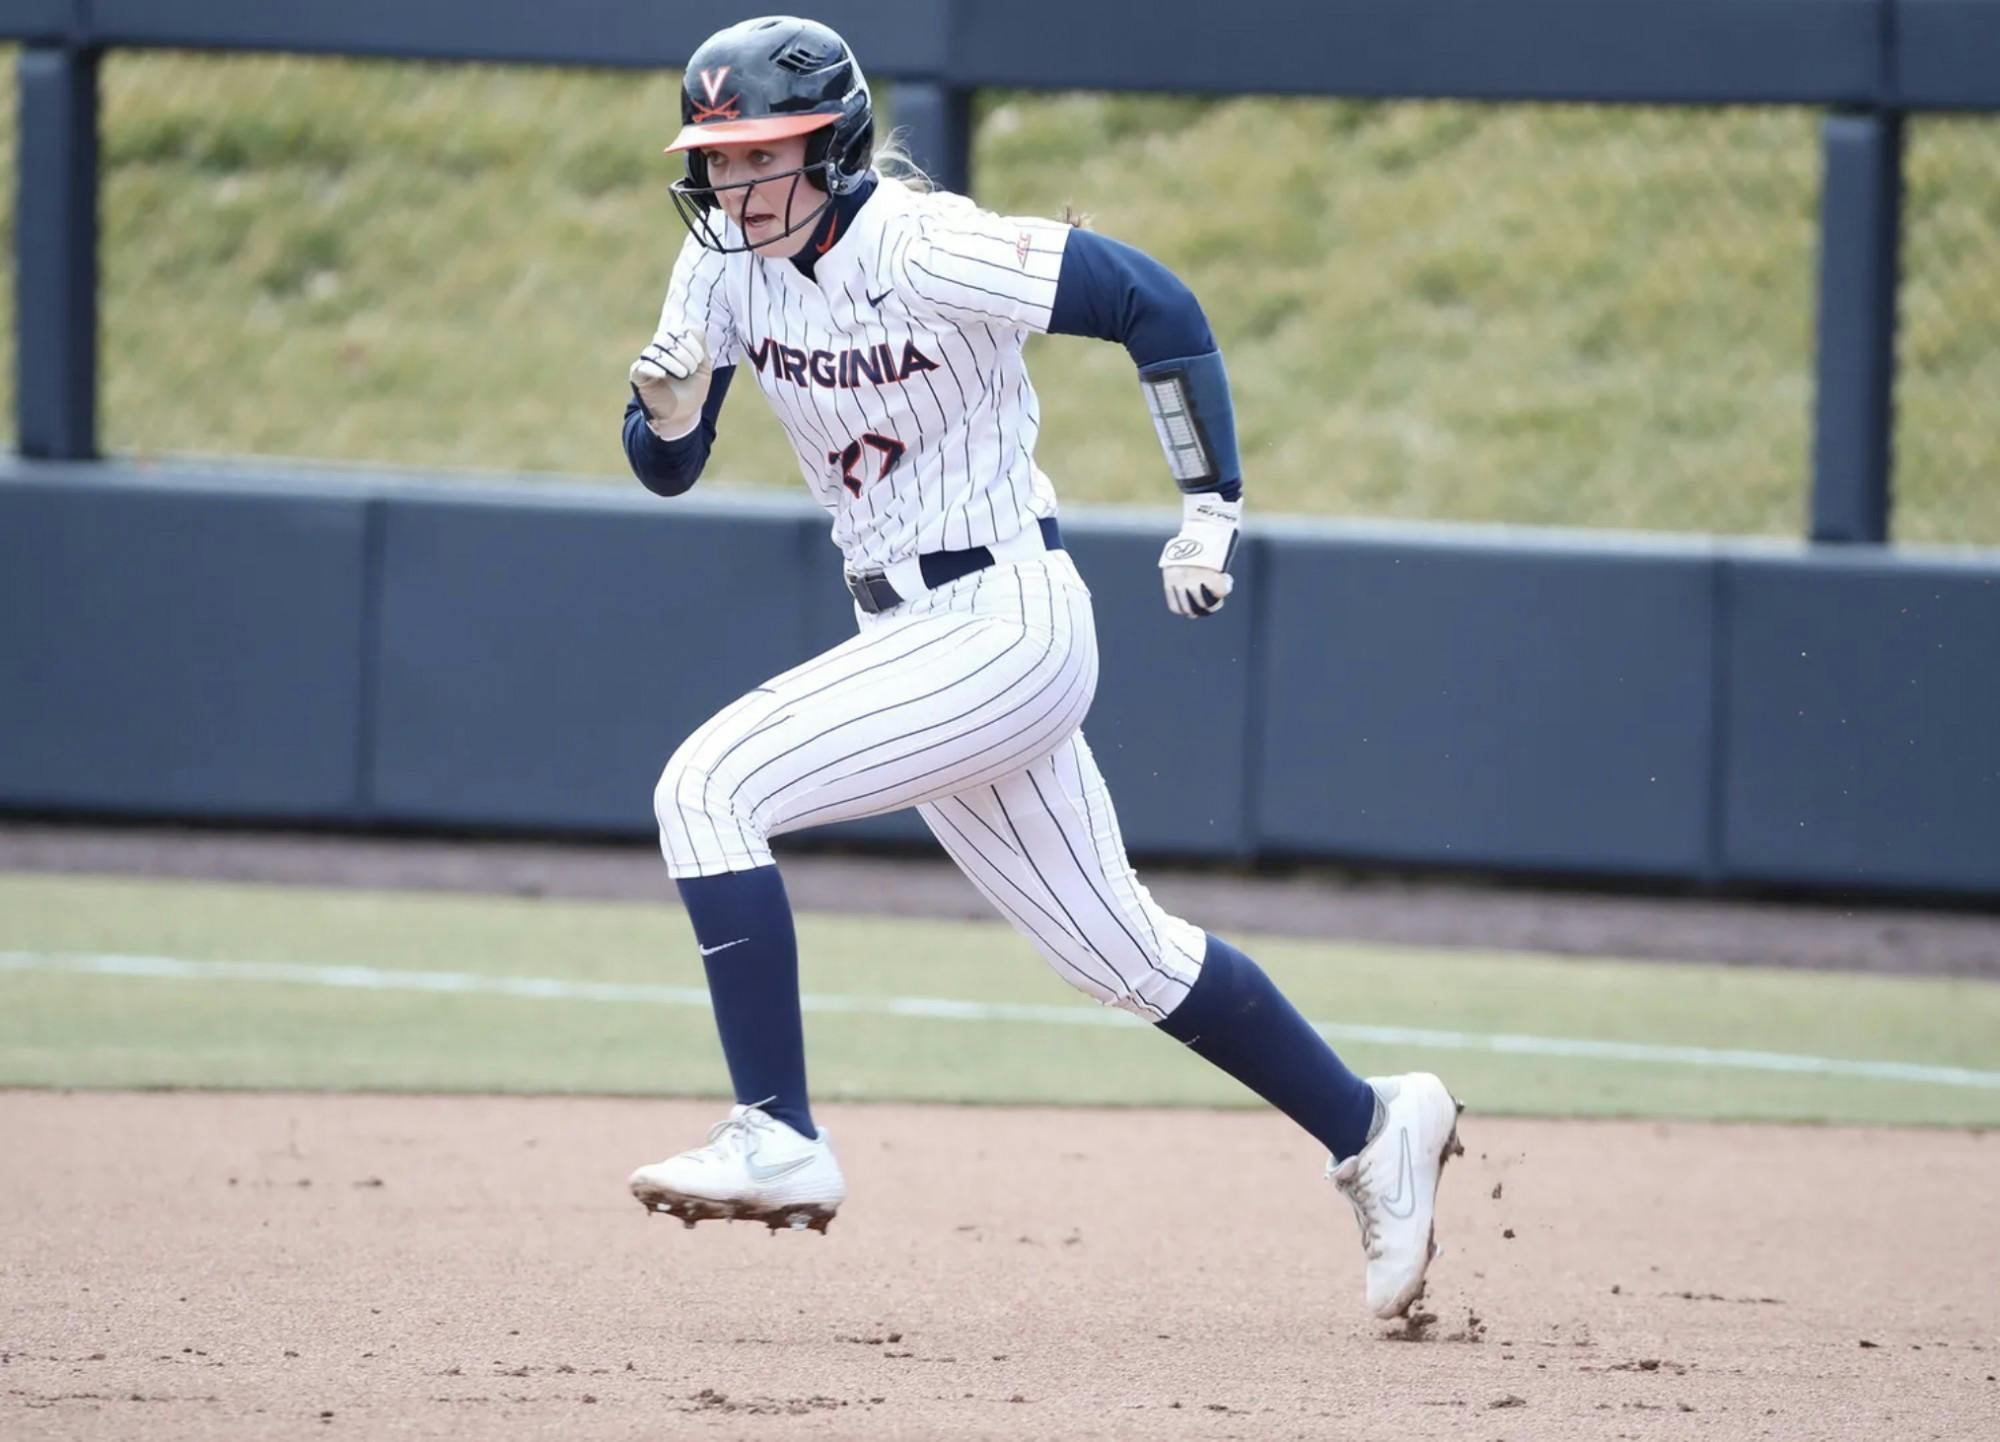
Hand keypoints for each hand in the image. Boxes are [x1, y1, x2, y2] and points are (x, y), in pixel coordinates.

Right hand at [629, 328, 710, 440]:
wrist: (682, 415)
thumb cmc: (692, 391)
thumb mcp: (704, 368)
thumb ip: (701, 348)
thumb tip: (694, 329)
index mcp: (674, 346)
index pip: (678, 331)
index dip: (690, 342)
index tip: (700, 360)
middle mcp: (659, 351)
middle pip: (665, 337)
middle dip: (682, 352)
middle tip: (690, 369)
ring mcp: (647, 362)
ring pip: (653, 351)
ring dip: (671, 361)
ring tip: (682, 374)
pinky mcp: (638, 375)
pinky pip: (641, 366)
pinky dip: (653, 368)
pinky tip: (663, 375)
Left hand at [1159, 493, 1240, 617]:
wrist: (1206, 518)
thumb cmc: (1198, 534)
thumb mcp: (1184, 555)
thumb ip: (1186, 571)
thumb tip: (1195, 587)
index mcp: (1170, 576)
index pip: (1176, 607)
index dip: (1188, 610)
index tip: (1197, 605)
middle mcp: (1180, 580)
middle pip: (1190, 610)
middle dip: (1202, 610)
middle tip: (1211, 604)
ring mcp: (1194, 578)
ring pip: (1204, 604)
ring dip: (1214, 604)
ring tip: (1219, 597)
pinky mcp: (1210, 573)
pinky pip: (1218, 594)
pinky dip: (1223, 592)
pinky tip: (1227, 583)